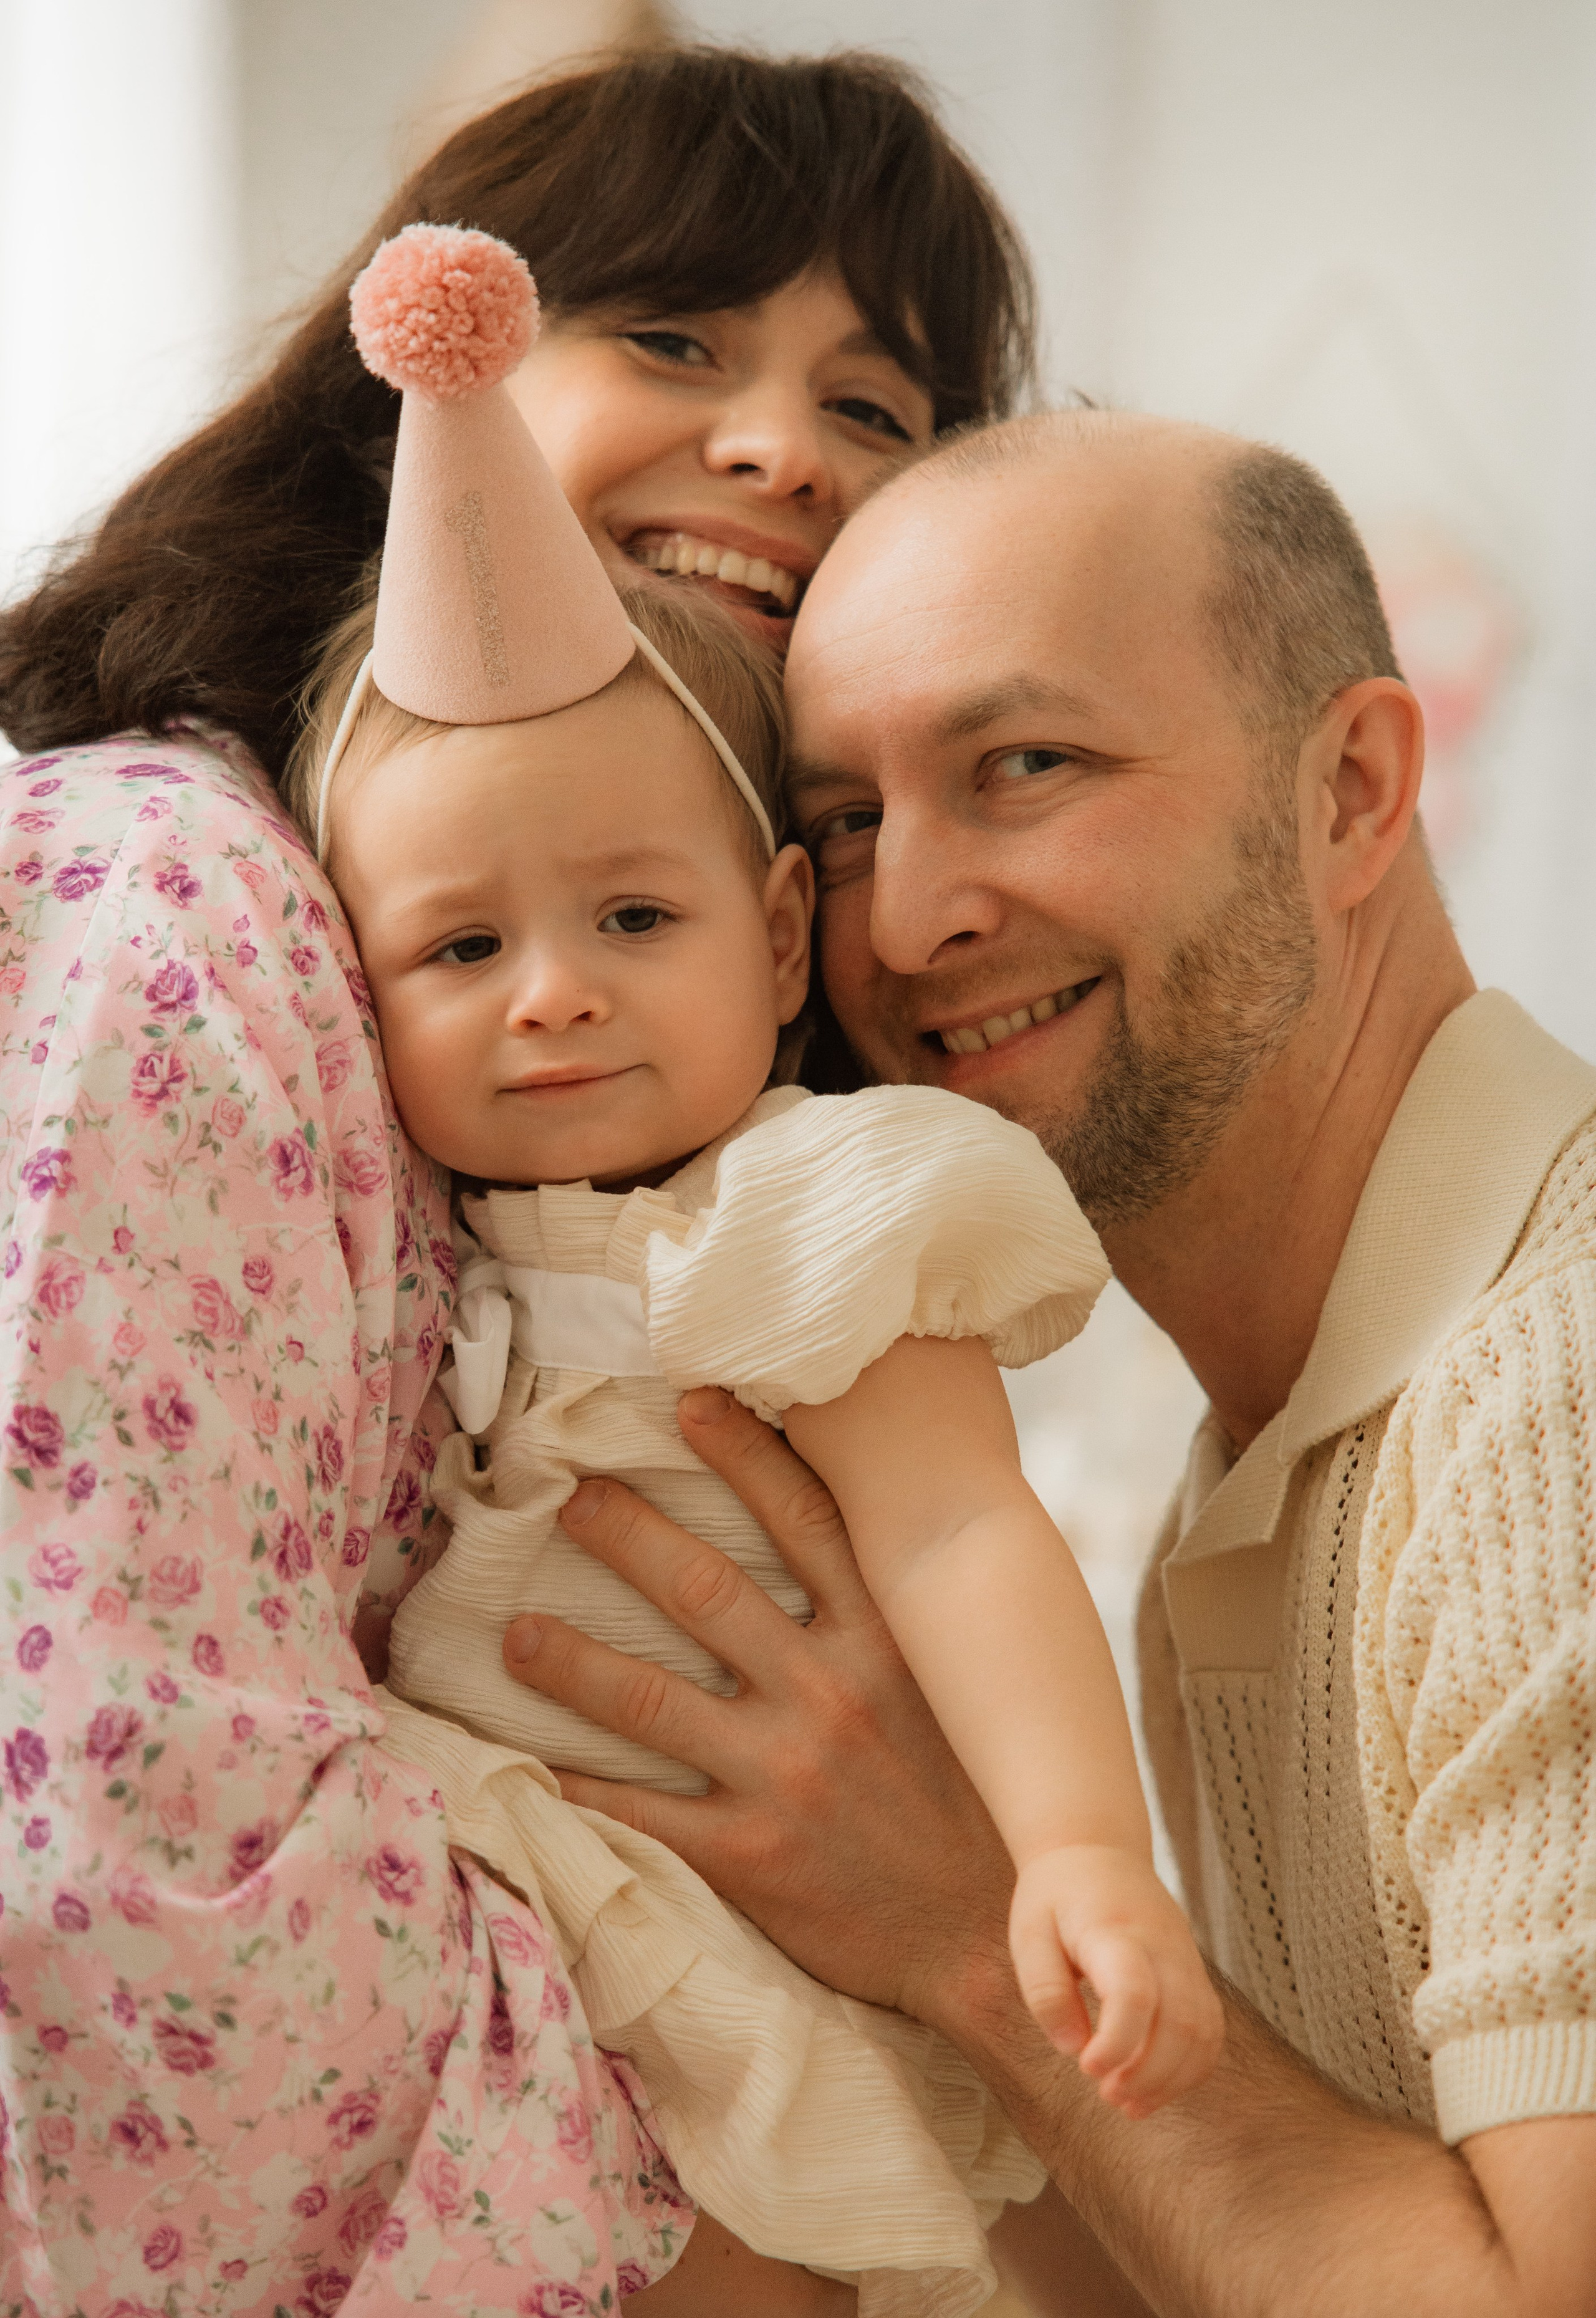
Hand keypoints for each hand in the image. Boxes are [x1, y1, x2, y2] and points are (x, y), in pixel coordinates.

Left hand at [500, 1387, 1015, 2029]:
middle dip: (627, 1536)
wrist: (994, 1939)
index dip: (744, 1454)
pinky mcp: (750, 1857)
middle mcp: (829, 1694)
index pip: (805, 1521)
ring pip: (649, 1699)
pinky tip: (525, 1769)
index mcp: (884, 1642)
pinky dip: (578, 1789)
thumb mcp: (963, 1690)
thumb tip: (876, 1529)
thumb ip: (908, 1619)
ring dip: (571, 1659)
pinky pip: (641, 1813)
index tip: (687, 1402)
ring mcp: (783, 1777)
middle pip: (705, 1590)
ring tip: (514, 1631)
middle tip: (567, 1498)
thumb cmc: (977, 1803)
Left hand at [1008, 1844, 1223, 2118]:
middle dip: (1149, 2074)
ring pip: (1204, 2030)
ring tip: (1129, 2102)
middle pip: (1180, 2021)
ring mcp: (1185, 1958)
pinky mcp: (1194, 1973)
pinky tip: (1155, 2085)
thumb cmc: (1056, 1897)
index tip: (1088, 2068)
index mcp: (1112, 1930)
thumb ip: (1046, 1993)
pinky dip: (1192, 2067)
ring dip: (1172, 2079)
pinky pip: (1211, 2027)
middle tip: (1109, 2096)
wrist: (1097, 1850)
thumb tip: (1073, 2050)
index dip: (1118, 2042)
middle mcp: (1160, 1944)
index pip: (1134, 1992)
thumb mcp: (1028, 1935)